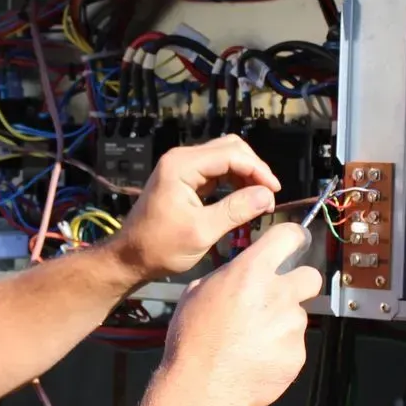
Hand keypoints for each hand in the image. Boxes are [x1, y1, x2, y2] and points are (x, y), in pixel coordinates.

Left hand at [111, 136, 280, 281]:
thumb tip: (268, 196)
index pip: (231, 154)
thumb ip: (236, 210)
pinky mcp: (186, 179)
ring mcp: (183, 167)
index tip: (275, 192)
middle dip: (253, 169)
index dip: (258, 170)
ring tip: (260, 199)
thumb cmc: (160, 247)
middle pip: (230, 148)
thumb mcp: (202, 231)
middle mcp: (182, 159)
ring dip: (246, 174)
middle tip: (269, 195)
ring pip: (225, 157)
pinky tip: (244, 199)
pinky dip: (234, 181)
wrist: (130, 257)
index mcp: (181, 165)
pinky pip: (217, 171)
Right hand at [158, 223, 321, 405]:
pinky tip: (257, 357)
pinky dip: (280, 349)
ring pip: (298, 315)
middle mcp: (278, 294)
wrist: (201, 386)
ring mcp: (291, 325)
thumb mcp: (195, 293)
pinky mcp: (297, 353)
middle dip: (299, 283)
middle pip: (311, 275)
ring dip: (282, 323)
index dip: (293, 237)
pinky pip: (294, 344)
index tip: (293, 242)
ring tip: (253, 339)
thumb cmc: (192, 340)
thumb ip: (226, 276)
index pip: (288, 236)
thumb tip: (237, 273)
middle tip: (279, 297)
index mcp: (251, 272)